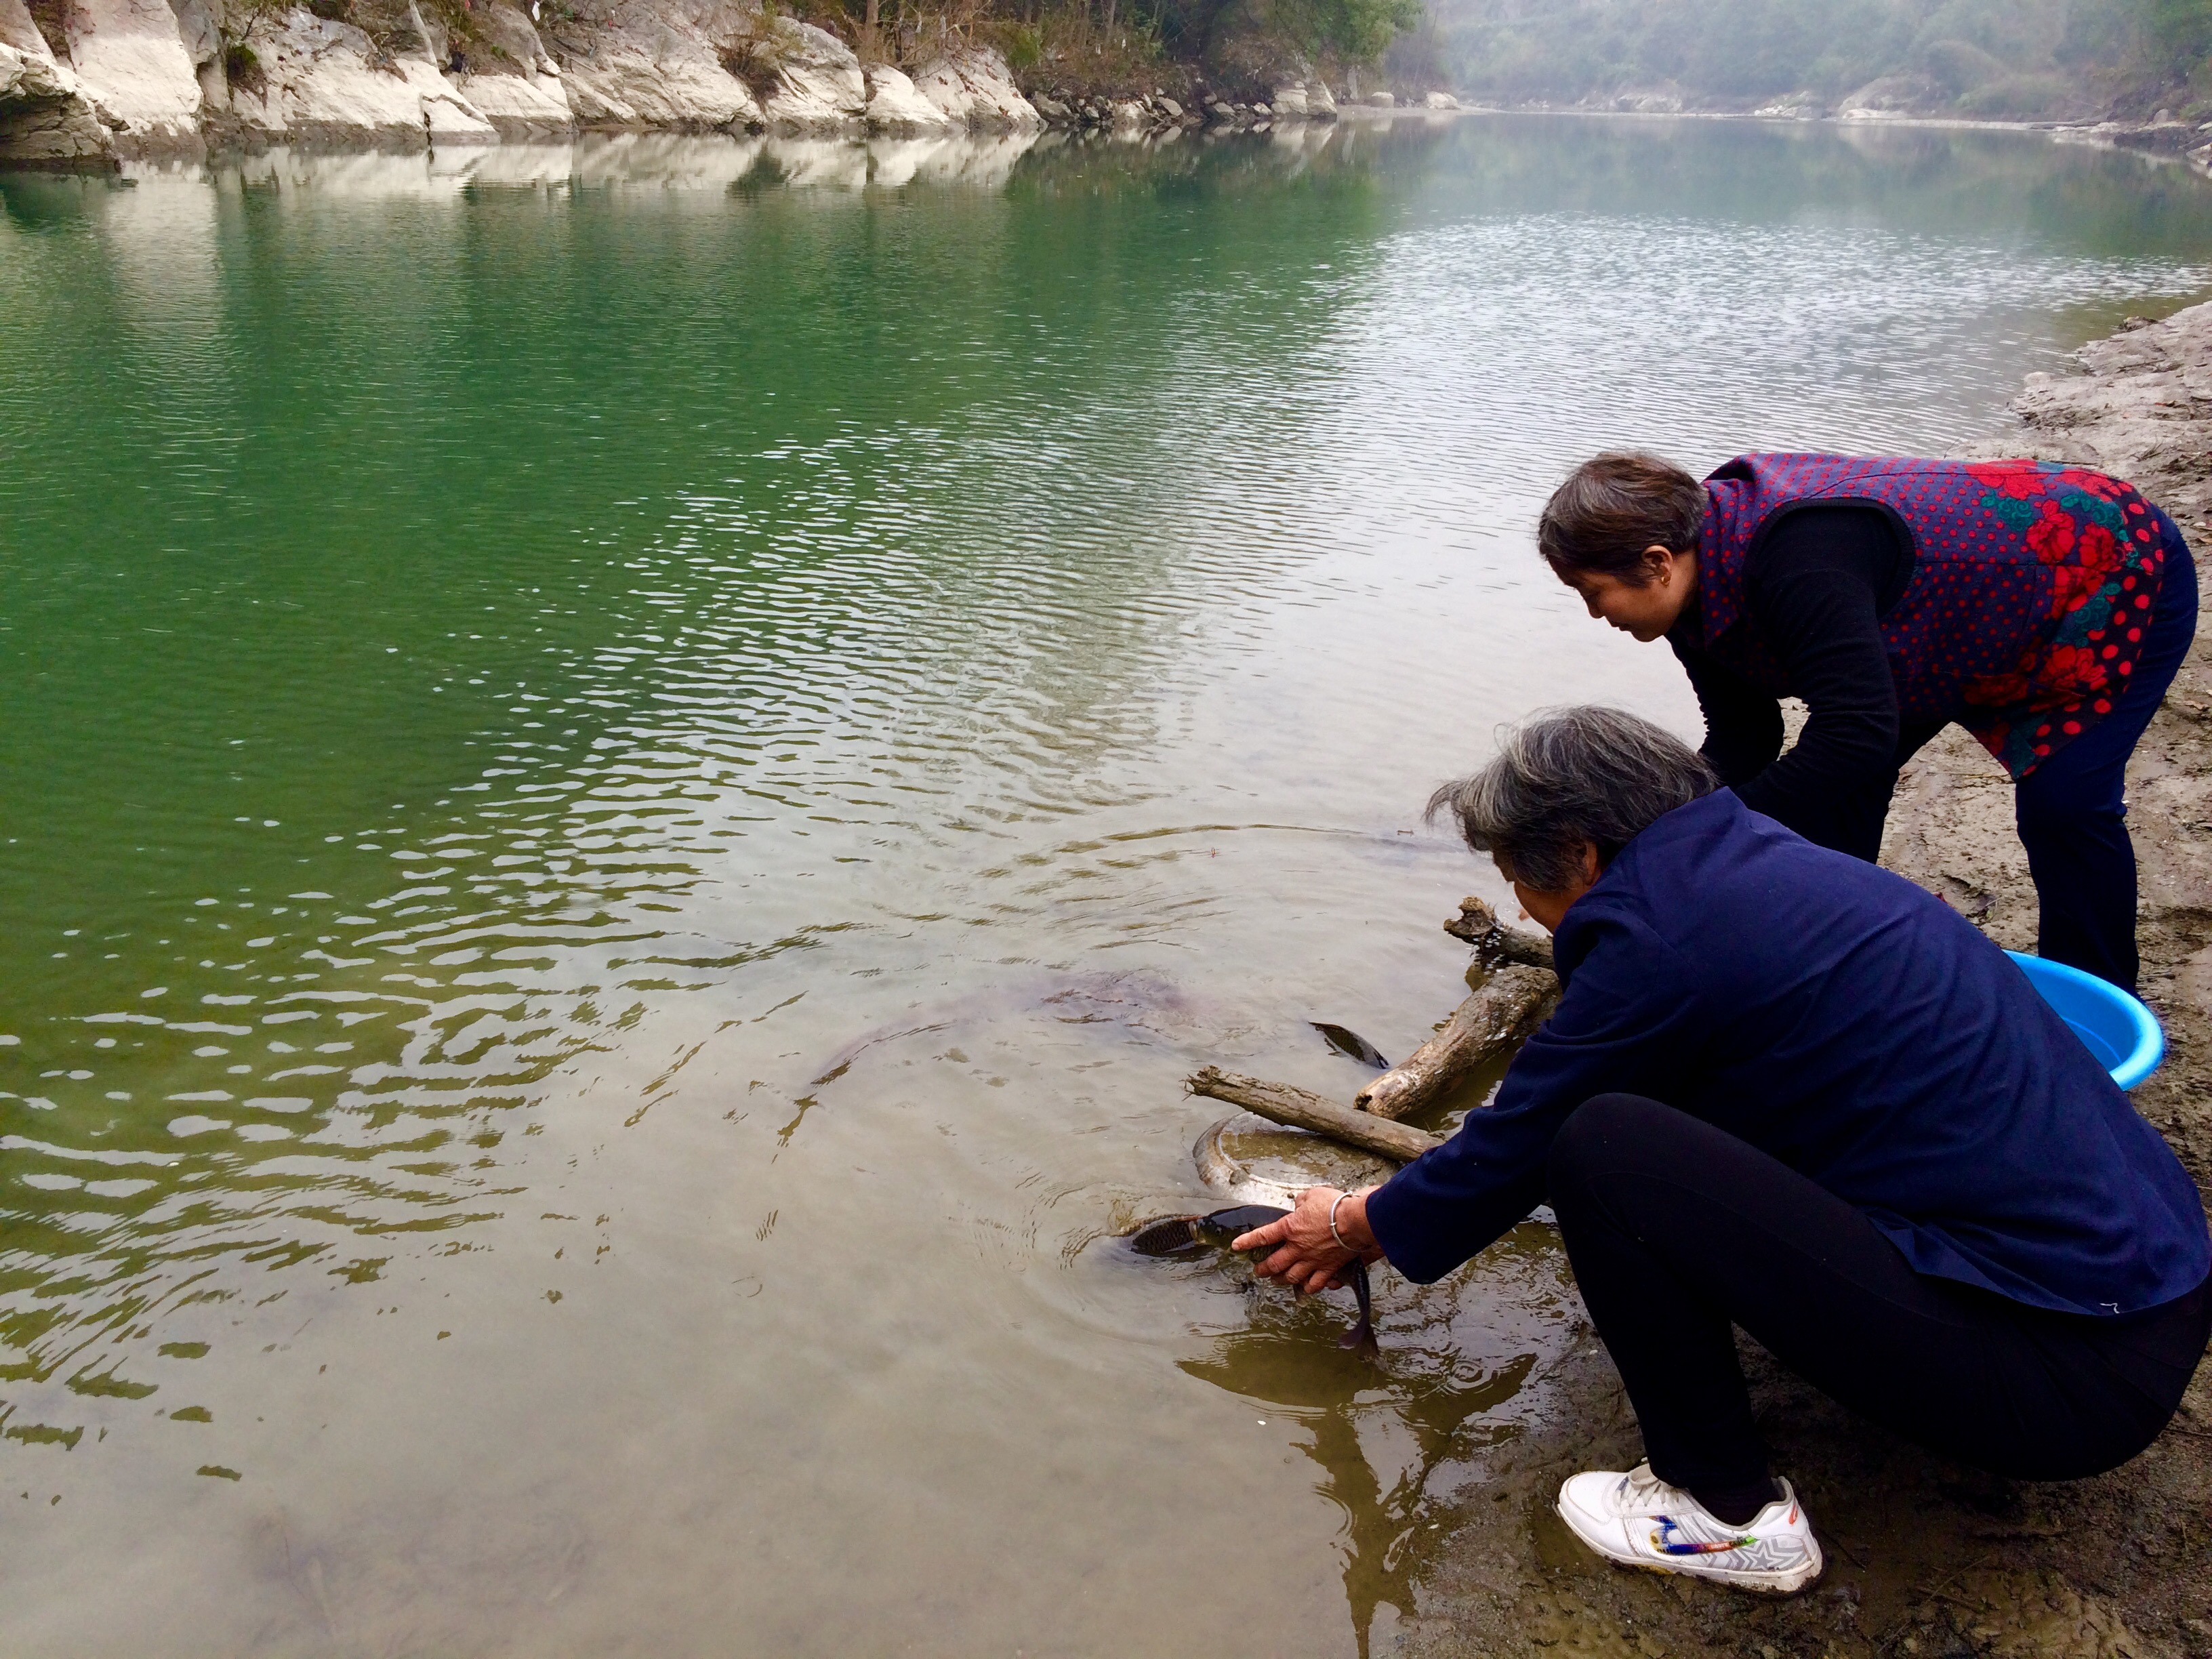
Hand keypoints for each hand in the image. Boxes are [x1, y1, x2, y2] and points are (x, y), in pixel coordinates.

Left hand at [1232, 1185, 1383, 1293]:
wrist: (1355, 1221)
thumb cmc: (1334, 1206)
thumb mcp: (1312, 1195)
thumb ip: (1301, 1201)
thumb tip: (1299, 1205)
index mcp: (1290, 1228)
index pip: (1262, 1236)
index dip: (1247, 1242)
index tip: (1236, 1247)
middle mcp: (1297, 1248)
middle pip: (1274, 1264)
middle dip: (1263, 1270)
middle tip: (1258, 1272)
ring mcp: (1312, 1261)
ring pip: (1292, 1277)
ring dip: (1282, 1280)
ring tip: (1277, 1281)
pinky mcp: (1328, 1269)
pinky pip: (1315, 1284)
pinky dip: (1310, 1288)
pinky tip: (1307, 1287)